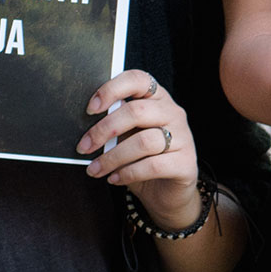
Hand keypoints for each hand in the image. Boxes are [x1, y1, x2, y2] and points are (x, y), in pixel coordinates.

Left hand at [80, 71, 202, 228]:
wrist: (166, 191)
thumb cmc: (142, 159)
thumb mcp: (126, 137)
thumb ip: (114, 126)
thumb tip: (86, 129)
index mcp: (157, 99)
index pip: (138, 80)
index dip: (112, 89)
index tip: (91, 109)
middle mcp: (173, 113)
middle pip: (136, 111)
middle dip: (104, 130)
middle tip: (84, 146)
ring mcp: (183, 138)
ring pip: (143, 141)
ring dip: (112, 157)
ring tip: (95, 169)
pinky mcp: (185, 163)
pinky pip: (153, 166)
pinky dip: (128, 173)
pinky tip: (114, 178)